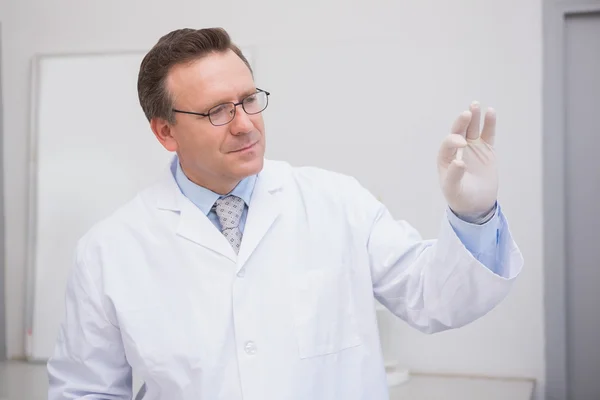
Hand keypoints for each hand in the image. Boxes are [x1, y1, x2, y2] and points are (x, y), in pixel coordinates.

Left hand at [437, 102, 497, 220]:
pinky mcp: (486, 149)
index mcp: (445, 158)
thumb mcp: (453, 189)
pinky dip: (489, 123)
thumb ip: (454, 176)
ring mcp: (472, 148)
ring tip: (475, 104)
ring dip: (474, 117)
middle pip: (458, 131)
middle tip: (467, 113)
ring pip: (472, 129)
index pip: (448, 143)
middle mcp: (457, 149)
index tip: (462, 144)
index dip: (454, 140)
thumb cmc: (460, 197)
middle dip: (461, 122)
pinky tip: (490, 112)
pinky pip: (488, 134)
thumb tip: (459, 161)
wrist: (476, 204)